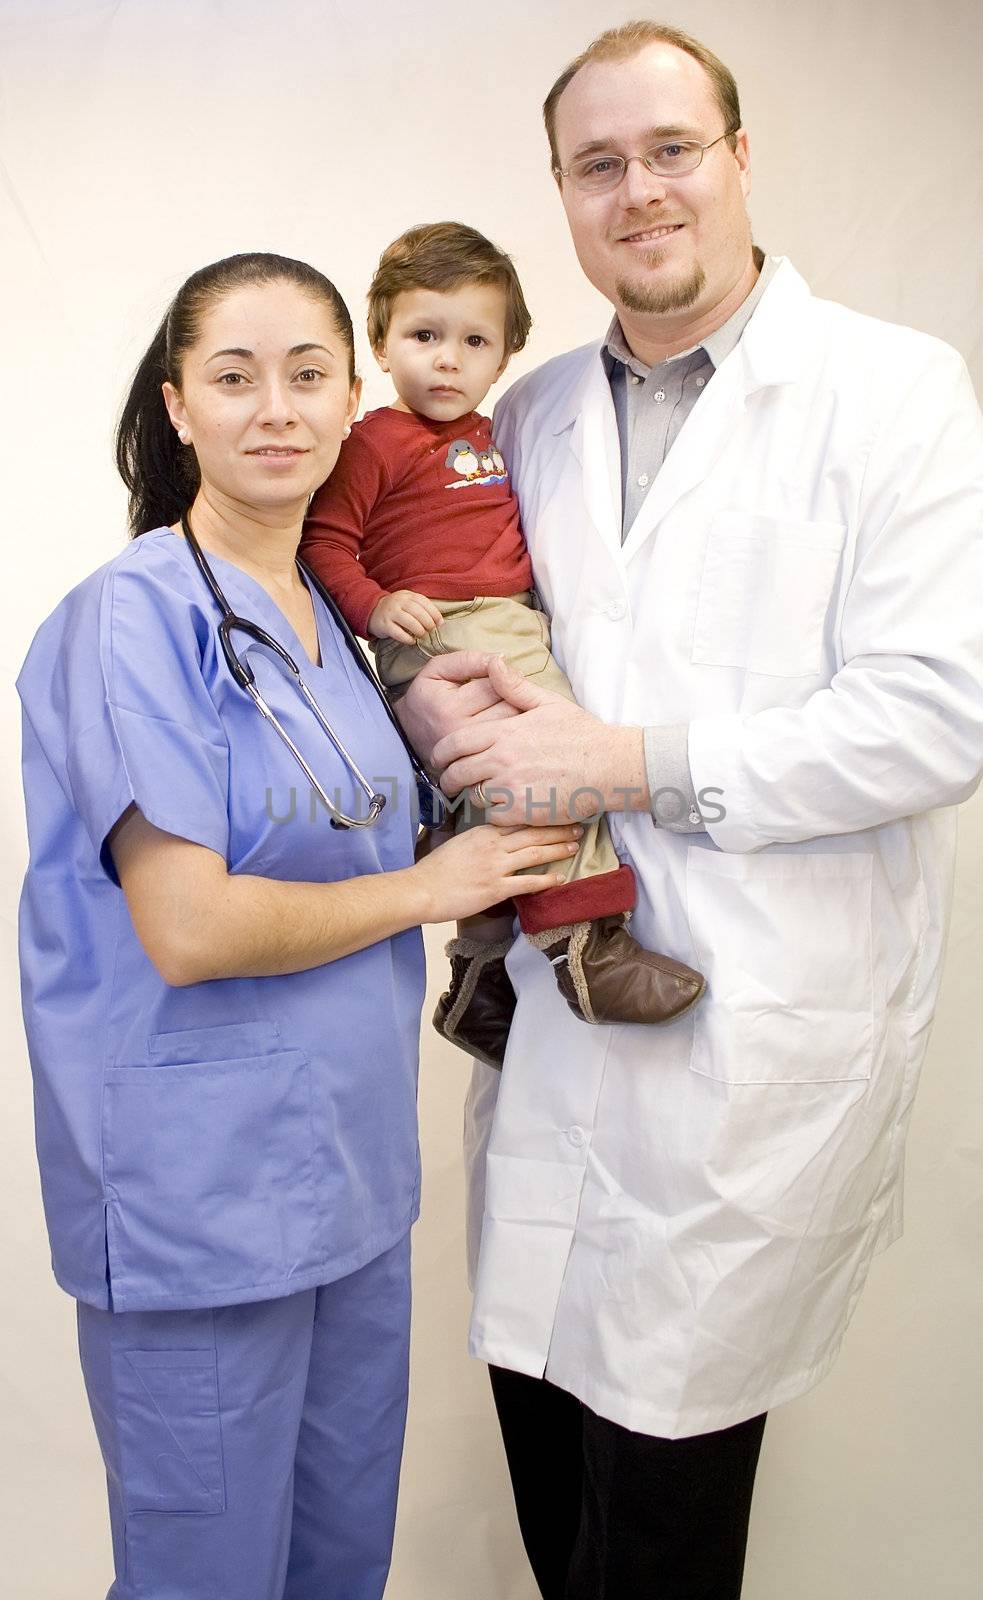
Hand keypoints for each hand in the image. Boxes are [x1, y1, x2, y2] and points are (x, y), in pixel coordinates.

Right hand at [368, 590, 443, 642]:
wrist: (372, 611)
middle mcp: (398, 602)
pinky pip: (397, 633)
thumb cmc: (395, 609)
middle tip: (431, 630)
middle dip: (427, 622)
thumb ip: (421, 608)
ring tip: (422, 635)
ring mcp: (390, 613)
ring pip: (408, 621)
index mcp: (406, 595)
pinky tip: (412, 641)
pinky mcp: (384, 625)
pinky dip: (407, 638)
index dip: (434, 613)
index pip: (423, 602)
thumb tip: (439, 621)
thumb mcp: (407, 602)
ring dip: (419, 630)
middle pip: (417, 611)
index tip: (440, 622)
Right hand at [396, 650, 517, 766]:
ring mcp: (470, 751)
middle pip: (509, 707)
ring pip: (512, 725)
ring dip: (518, 712)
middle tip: (512, 690)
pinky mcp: (477, 759)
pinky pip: (505, 741)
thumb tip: (501, 658)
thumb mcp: (438, 669)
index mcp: (450, 707)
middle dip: (516, 695)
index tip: (503, 675)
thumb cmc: (427, 697)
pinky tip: (507, 723)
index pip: (494, 686)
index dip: (504, 675)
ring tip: (510, 704)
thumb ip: (468, 660)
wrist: (408, 734)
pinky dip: (512, 730)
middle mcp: (461, 732)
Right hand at [411, 822, 582, 922]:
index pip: (519, 818)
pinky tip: (560, 879)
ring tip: (575, 846)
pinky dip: (546, 880)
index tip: (558, 811)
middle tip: (578, 825)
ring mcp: (495, 866)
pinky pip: (527, 883)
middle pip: (533, 832)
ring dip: (558, 849)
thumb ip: (481, 837)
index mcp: (484, 832)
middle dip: (558, 829)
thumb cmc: (436, 869)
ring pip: (535, 853)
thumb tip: (496, 835)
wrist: (421, 889)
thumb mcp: (459, 843)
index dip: (542, 815)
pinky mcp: (496, 888)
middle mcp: (493, 845)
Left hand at [432, 655, 648, 824]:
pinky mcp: (523, 810)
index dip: (441, 754)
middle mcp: (501, 759)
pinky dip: (497, 814)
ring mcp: (511, 786)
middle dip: (450, 779)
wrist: (608, 765)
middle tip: (453, 783)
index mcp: (503, 732)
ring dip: (477, 795)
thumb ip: (514, 687)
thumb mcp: (547, 702)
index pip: (453, 744)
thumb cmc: (581, 733)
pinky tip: (508, 807)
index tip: (442, 760)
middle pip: (456, 773)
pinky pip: (494, 816)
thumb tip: (493, 662)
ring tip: (486, 792)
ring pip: (474, 795)